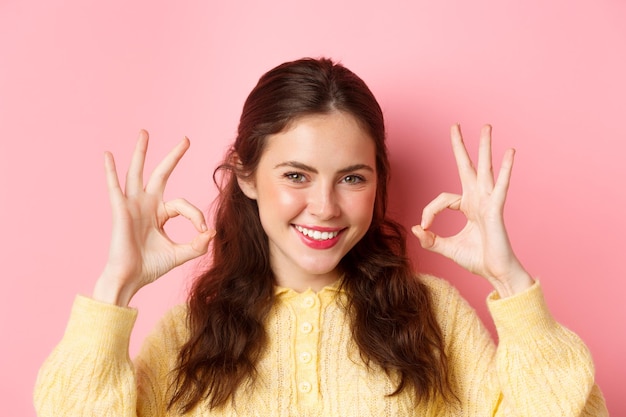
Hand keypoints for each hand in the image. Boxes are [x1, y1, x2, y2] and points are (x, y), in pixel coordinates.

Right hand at [93, 130, 214, 305]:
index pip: (183, 204)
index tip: (203, 231)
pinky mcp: (120, 211)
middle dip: (173, 156)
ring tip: (145, 132)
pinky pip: (114, 187)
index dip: (196, 216)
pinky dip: (110, 171)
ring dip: (141, 152)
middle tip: (186, 139)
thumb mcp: (180, 254)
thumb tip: (214, 232)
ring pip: (137, 173)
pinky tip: (108, 155)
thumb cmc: (150, 267)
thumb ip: (197, 245)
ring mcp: (132, 205)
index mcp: (160, 213)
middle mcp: (146, 205)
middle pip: (161, 174)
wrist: (130, 279)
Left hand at [411, 124, 532, 296]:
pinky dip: (506, 169)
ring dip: (484, 147)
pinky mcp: (496, 209)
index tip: (425, 227)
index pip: (442, 199)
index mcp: (467, 207)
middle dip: (460, 147)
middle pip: (466, 167)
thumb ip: (430, 240)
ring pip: (485, 169)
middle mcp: (477, 200)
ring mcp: (488, 202)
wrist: (496, 273)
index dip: (430, 211)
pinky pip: (501, 186)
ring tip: (485, 127)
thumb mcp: (446, 248)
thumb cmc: (476, 260)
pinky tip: (510, 152)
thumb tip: (415, 229)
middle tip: (455, 126)